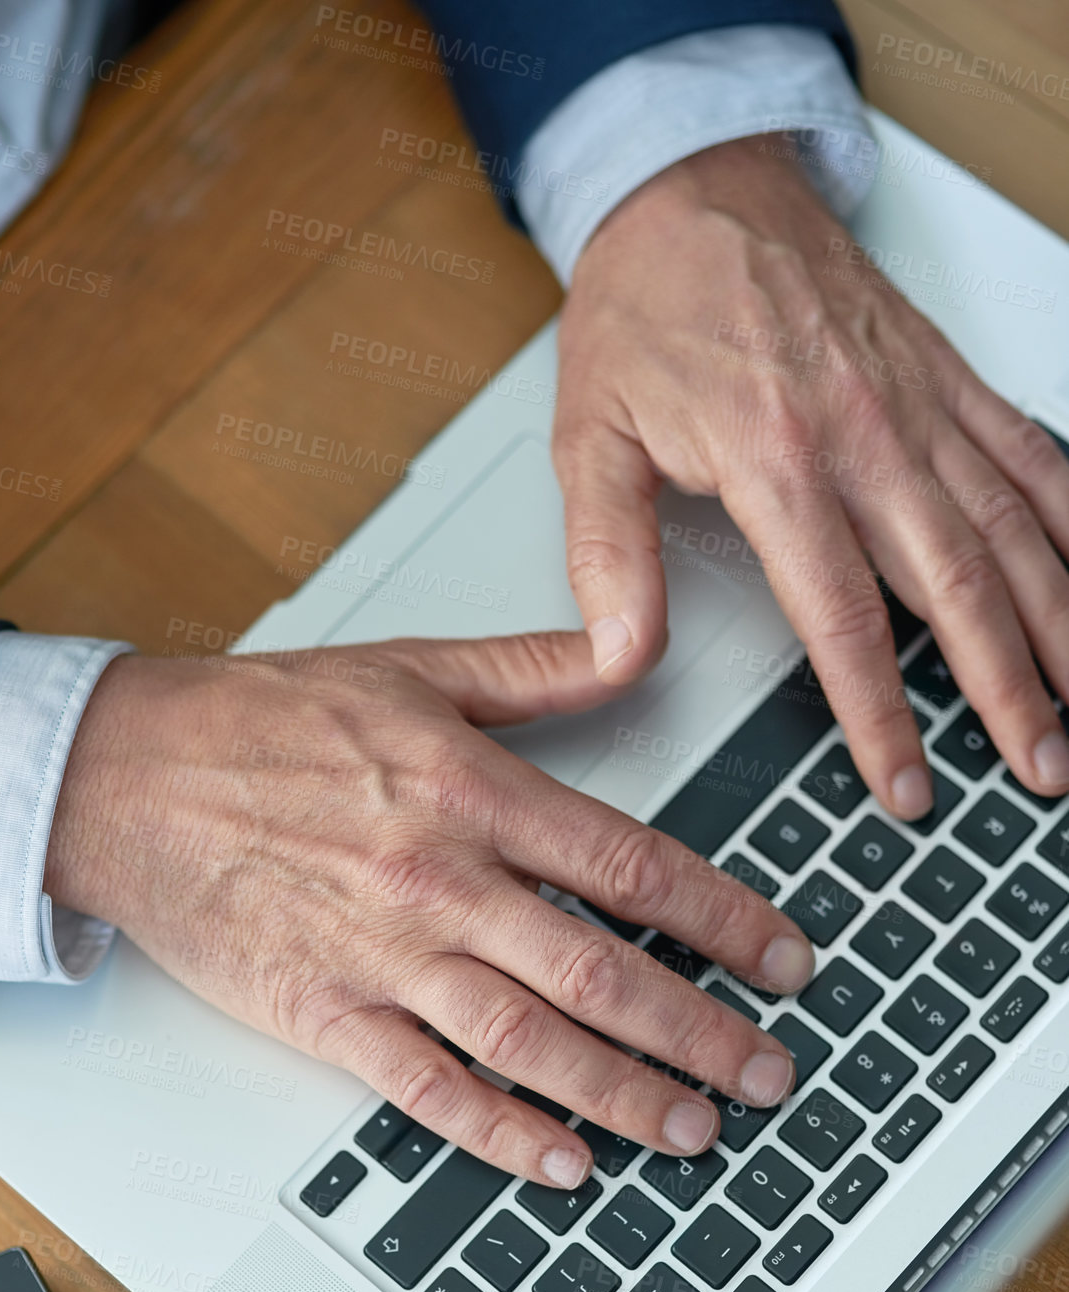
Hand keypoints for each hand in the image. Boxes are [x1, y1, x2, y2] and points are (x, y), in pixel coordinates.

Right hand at [44, 633, 813, 1186]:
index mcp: (471, 790)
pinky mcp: (323, 1014)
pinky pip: (428, 1088)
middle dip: (703, 1031)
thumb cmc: (259, 722)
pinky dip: (502, 1131)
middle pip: (602, 973)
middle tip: (771, 1072)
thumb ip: (536, 667)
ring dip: (627, 1095)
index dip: (725, 919)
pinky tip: (565, 1163)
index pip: (632, 866)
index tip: (785, 957)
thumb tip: (634, 645)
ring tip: (698, 1128)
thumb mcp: (409, 665)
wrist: (122, 777)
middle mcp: (440, 880)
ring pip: (531, 1042)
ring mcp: (382, 956)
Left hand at [554, 134, 1068, 817]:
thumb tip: (618, 657)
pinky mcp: (946, 375)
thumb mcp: (588, 436)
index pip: (844, 619)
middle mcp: (866, 434)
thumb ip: (606, 554)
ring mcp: (920, 403)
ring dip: (1056, 622)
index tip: (907, 783)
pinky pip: (1031, 450)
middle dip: (1007, 692)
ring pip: (1014, 528)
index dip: (881, 717)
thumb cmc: (644, 306)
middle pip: (959, 587)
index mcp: (776, 460)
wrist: (691, 187)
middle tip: (1039, 769)